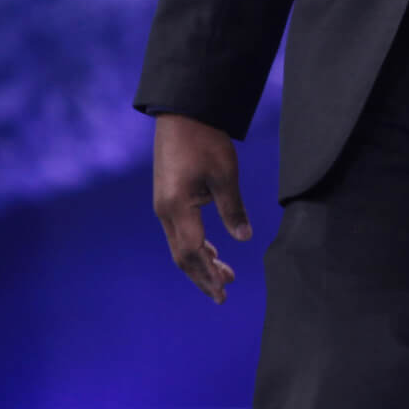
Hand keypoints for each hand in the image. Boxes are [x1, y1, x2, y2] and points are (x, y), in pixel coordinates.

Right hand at [152, 113, 250, 302]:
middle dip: (203, 276)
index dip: (208, 275)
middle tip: (224, 295)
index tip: (223, 293)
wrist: (182, 112)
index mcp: (177, 208)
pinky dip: (196, 245)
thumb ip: (233, 209)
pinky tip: (213, 249)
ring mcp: (164, 204)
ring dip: (201, 262)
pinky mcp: (168, 196)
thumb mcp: (225, 175)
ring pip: (180, 244)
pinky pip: (179, 231)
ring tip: (226, 274)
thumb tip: (244, 238)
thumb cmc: (204, 140)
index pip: (194, 253)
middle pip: (182, 255)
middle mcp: (165, 211)